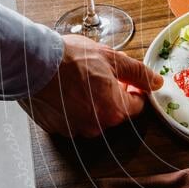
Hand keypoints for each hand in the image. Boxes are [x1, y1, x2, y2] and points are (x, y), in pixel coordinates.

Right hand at [19, 34, 162, 137]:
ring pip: (93, 116)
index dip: (134, 88)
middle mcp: (96, 126)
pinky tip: (65, 89)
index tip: (126, 79)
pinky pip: (72, 118)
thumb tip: (156, 81)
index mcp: (115, 110)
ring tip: (79, 79)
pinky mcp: (56, 128)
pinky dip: (72, 106)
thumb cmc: (70, 59)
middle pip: (115, 111)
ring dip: (92, 100)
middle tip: (100, 73)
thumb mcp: (113, 58)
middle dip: (112, 93)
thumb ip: (138, 73)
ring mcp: (74, 129)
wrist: (32, 62)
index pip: (137, 105)